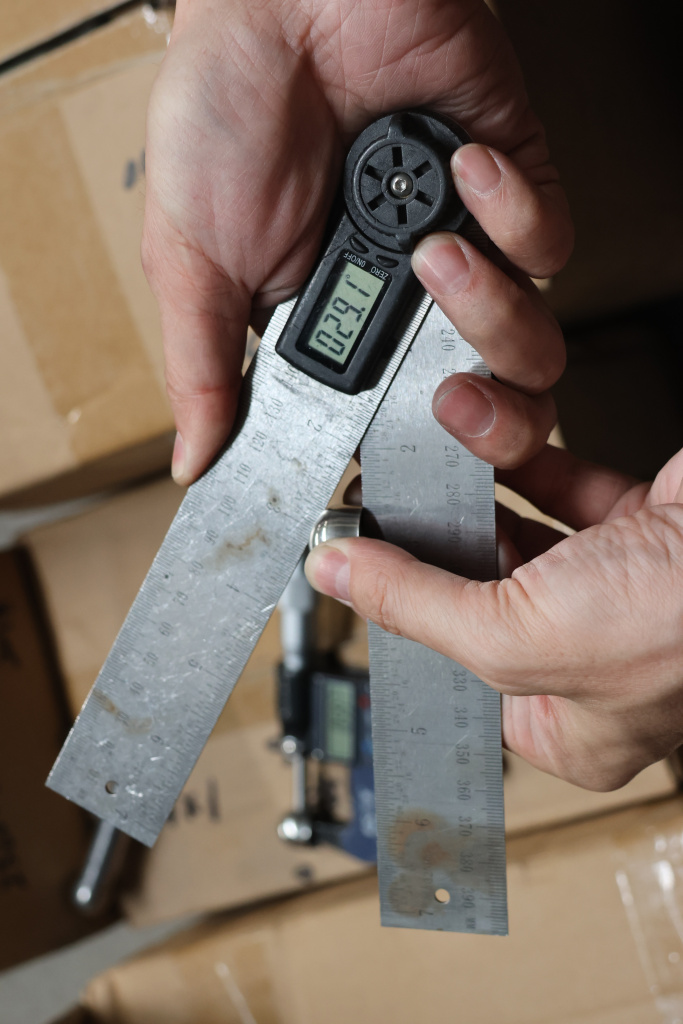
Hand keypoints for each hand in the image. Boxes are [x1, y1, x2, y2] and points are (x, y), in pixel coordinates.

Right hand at [142, 0, 571, 483]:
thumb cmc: (222, 116)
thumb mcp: (190, 263)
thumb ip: (203, 370)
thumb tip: (195, 457)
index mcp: (335, 329)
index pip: (388, 425)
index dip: (406, 455)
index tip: (395, 465)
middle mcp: (405, 301)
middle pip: (485, 405)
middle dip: (485, 421)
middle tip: (448, 402)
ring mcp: (463, 246)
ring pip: (530, 340)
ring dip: (490, 306)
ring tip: (430, 248)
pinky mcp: (509, 183)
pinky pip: (549, 242)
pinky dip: (516, 212)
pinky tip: (461, 163)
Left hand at [306, 432, 682, 790]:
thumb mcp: (524, 637)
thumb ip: (422, 607)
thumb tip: (340, 576)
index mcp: (572, 726)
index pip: (457, 675)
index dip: (408, 623)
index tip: (362, 569)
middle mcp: (596, 660)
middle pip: (481, 598)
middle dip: (436, 547)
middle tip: (382, 507)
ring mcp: (620, 587)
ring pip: (519, 534)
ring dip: (472, 493)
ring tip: (421, 464)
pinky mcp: (640, 521)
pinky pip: (561, 485)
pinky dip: (521, 460)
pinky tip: (479, 437)